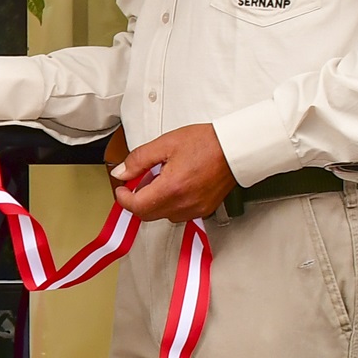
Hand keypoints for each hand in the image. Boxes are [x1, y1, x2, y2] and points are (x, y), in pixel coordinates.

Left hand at [109, 123, 234, 222]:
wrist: (235, 148)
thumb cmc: (207, 143)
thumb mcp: (165, 144)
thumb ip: (138, 160)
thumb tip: (121, 172)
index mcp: (172, 188)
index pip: (136, 206)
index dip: (123, 198)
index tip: (122, 189)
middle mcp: (184, 204)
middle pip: (147, 214)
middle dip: (137, 200)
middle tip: (138, 181)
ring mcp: (195, 209)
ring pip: (162, 214)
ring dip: (154, 201)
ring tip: (159, 179)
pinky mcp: (204, 209)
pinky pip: (178, 213)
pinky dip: (170, 202)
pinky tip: (173, 185)